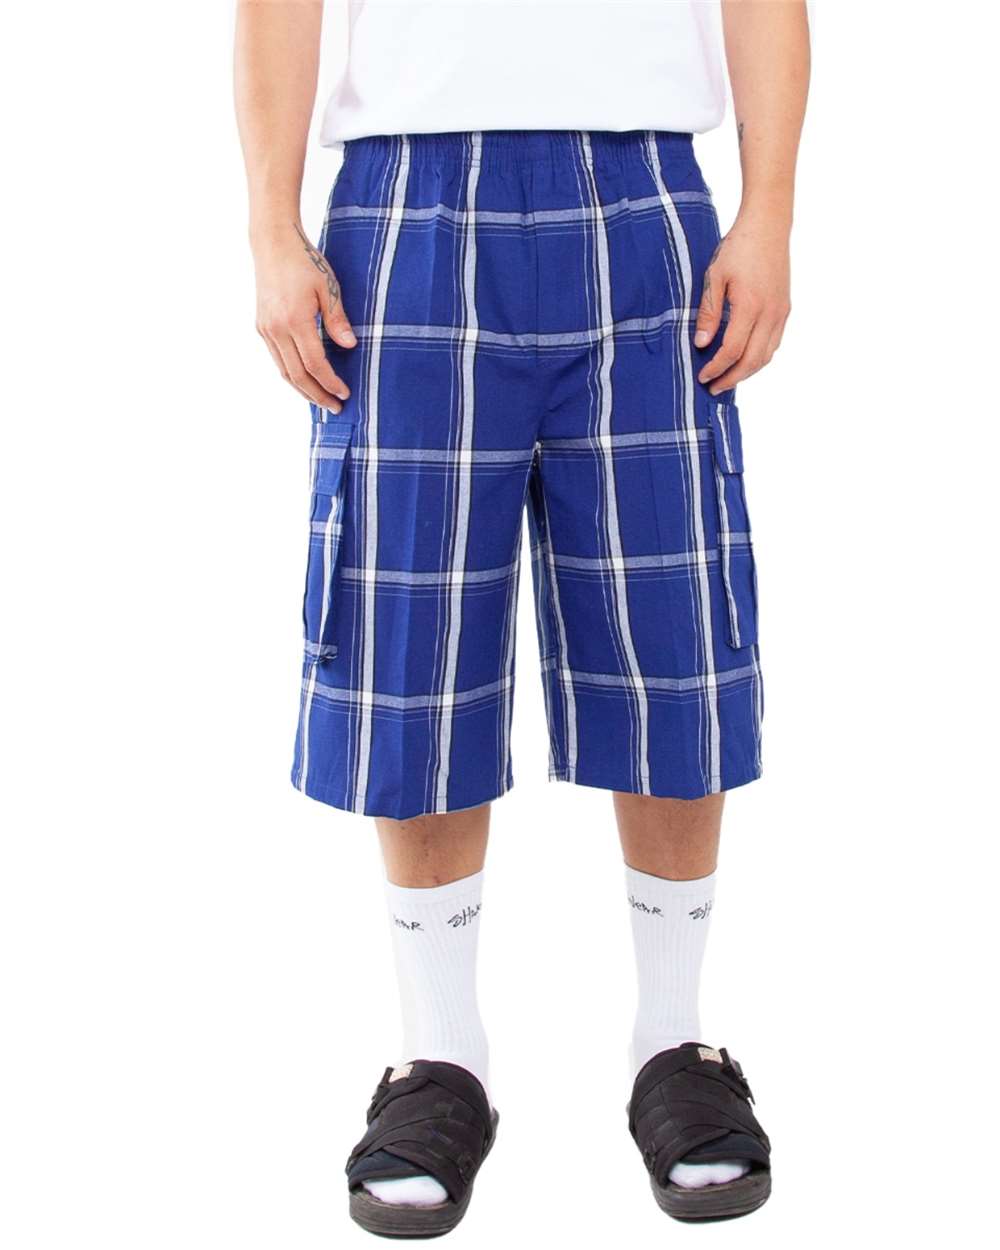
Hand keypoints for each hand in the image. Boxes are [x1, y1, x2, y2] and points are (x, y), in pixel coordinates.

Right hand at [253, 223, 355, 412]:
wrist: (273, 244)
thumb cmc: (305, 262)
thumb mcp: (328, 287)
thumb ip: (338, 319)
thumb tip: (350, 346)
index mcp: (295, 320)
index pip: (315, 364)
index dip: (330, 382)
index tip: (345, 393)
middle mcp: (276, 329)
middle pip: (297, 375)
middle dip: (317, 395)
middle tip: (335, 408)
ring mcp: (266, 330)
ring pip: (284, 371)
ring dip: (303, 390)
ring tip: (321, 400)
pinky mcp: (261, 327)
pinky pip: (277, 360)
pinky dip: (292, 374)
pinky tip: (306, 380)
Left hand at [693, 210, 790, 394]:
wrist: (768, 227)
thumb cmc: (738, 248)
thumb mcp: (714, 277)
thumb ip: (709, 312)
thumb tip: (702, 343)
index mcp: (750, 306)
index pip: (733, 350)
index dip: (717, 368)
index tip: (703, 376)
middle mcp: (770, 313)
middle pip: (752, 360)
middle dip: (732, 378)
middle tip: (714, 388)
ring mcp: (781, 312)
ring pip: (766, 355)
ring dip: (747, 372)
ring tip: (727, 378)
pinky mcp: (785, 309)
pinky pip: (774, 343)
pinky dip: (759, 357)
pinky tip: (744, 359)